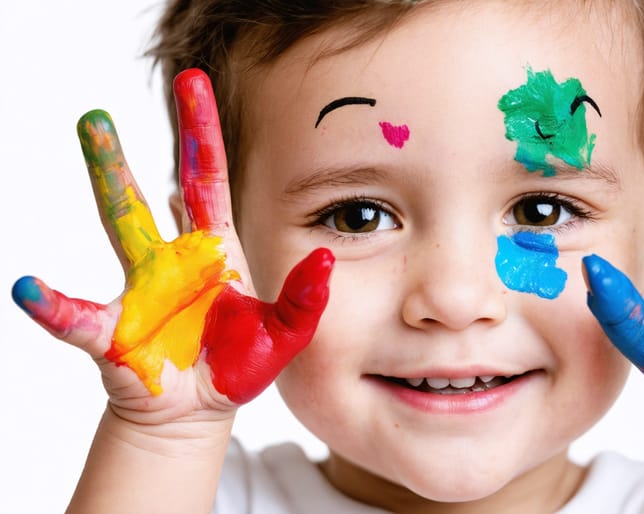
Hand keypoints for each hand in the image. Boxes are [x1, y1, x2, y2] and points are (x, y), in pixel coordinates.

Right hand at [11, 69, 332, 423]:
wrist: (201, 410)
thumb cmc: (240, 364)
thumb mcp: (286, 333)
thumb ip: (306, 299)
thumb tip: (323, 258)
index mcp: (215, 250)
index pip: (207, 179)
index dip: (202, 133)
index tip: (193, 83)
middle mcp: (171, 259)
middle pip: (146, 195)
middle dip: (127, 154)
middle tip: (96, 112)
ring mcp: (139, 290)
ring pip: (115, 229)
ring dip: (103, 184)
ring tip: (87, 140)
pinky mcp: (116, 333)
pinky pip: (78, 319)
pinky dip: (54, 307)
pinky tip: (30, 290)